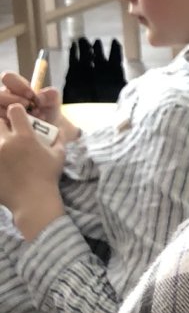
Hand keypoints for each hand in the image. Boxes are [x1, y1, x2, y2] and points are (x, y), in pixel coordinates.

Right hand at [0, 73, 77, 143]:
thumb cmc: (49, 118)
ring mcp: (1, 115)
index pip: (7, 78)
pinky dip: (11, 128)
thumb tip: (40, 95)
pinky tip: (23, 131)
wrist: (50, 139)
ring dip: (14, 116)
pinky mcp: (0, 128)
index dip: (18, 84)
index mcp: (15, 89)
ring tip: (32, 122)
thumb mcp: (54, 106)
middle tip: (31, 109)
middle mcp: (4, 101)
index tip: (32, 95)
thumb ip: (52, 96)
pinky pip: (0, 126)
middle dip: (15, 101)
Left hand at [0, 103, 65, 239]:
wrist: (33, 201)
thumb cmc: (48, 177)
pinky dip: (0, 157)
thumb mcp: (58, 155)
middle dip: (3, 124)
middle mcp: (6, 143)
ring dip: (1, 140)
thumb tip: (57, 129)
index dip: (17, 111)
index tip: (19, 117)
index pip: (14, 110)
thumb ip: (57, 138)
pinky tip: (5, 163)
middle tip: (9, 133)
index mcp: (24, 137)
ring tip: (7, 149)